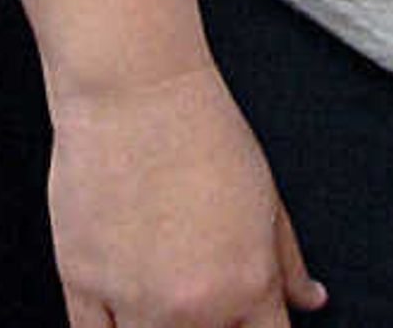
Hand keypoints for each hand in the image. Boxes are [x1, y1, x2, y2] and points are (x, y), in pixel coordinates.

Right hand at [47, 64, 325, 326]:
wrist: (133, 88)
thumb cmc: (200, 127)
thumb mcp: (267, 198)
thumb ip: (288, 262)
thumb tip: (311, 299)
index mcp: (247, 286)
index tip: (245, 325)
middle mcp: (192, 304)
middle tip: (198, 304)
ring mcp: (134, 299)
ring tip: (160, 305)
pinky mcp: (81, 282)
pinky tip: (121, 319)